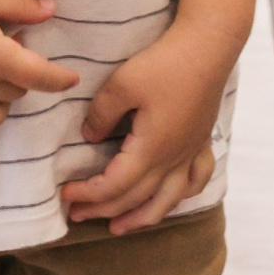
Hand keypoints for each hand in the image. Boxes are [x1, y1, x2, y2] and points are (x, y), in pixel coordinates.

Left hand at [62, 18, 238, 233]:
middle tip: (77, 215)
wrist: (208, 46)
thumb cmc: (164, 63)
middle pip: (136, 199)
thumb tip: (89, 138)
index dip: (87, 194)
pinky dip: (181, 197)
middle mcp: (173, 159)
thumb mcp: (121, 85)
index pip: (114, 186)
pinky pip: (196, 180)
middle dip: (104, 210)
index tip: (65, 194)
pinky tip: (171, 198)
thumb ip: (101, 115)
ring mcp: (191, 152)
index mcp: (151, 150)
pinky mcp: (202, 141)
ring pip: (169, 200)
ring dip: (142, 218)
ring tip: (119, 228)